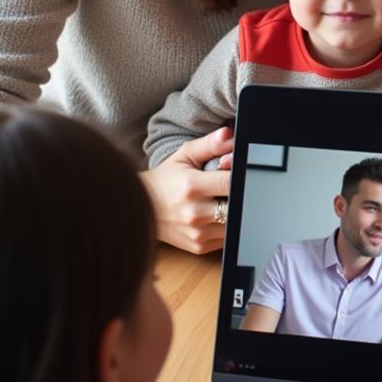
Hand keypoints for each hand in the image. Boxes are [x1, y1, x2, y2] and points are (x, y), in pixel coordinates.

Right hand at [140, 127, 233, 253]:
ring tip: (223, 200)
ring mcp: (198, 233)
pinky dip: (228, 225)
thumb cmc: (164, 180)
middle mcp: (195, 213)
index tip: (240, 172)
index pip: (232, 181)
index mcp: (192, 186)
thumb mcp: (184, 156)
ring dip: (236, 211)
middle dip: (241, 194)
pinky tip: (218, 214)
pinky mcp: (200, 247)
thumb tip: (228, 134)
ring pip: (237, 222)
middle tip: (233, 188)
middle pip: (238, 204)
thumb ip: (210, 145)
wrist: (139, 209)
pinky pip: (228, 236)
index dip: (241, 175)